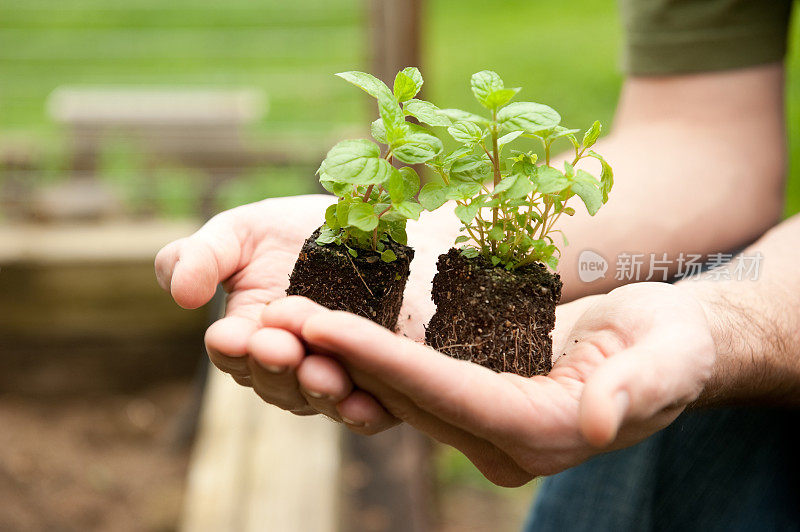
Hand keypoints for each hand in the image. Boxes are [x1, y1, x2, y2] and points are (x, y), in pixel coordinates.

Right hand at [154, 195, 445, 426]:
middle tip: (280, 348)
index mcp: (247, 335)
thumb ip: (201, 257)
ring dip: (315, 389)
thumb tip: (182, 295)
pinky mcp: (378, 381)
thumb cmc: (295, 230)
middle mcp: (288, 364)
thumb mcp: (241, 232)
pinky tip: (364, 405)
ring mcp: (333, 376)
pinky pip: (368, 411)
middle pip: (272, 382)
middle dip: (274, 367)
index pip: (231, 352)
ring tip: (321, 371)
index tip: (233, 336)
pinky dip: (361, 414)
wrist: (372, 228)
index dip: (231, 347)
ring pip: (315, 398)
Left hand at [286, 282, 714, 485]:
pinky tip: (331, 322)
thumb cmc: (674, 346)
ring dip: (344, 355)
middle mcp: (505, 442)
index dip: (385, 360)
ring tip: (288, 315)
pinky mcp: (480, 405)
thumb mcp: (668, 359)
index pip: (449, 395)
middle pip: (411, 397)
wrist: (668, 347)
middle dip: (344, 356)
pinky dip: (371, 353)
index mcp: (545, 432)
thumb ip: (635, 390)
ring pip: (402, 393)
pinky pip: (415, 381)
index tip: (326, 325)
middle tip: (281, 316)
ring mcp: (489, 428)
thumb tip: (596, 422)